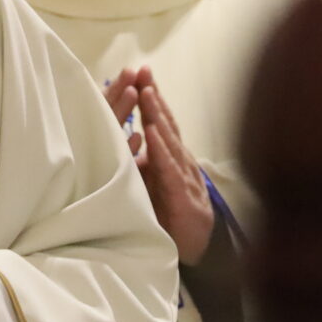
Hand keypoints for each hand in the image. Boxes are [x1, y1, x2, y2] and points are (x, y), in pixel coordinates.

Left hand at [108, 66, 213, 263]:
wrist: (195, 251)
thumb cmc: (170, 215)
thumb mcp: (152, 182)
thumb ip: (143, 161)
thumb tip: (127, 138)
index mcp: (172, 158)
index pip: (161, 121)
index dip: (151, 97)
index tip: (139, 72)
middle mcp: (180, 162)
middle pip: (167, 123)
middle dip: (155, 95)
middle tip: (143, 70)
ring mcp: (184, 178)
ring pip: (170, 142)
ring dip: (157, 115)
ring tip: (146, 92)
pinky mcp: (184, 198)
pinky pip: (170, 170)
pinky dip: (161, 150)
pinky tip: (152, 133)